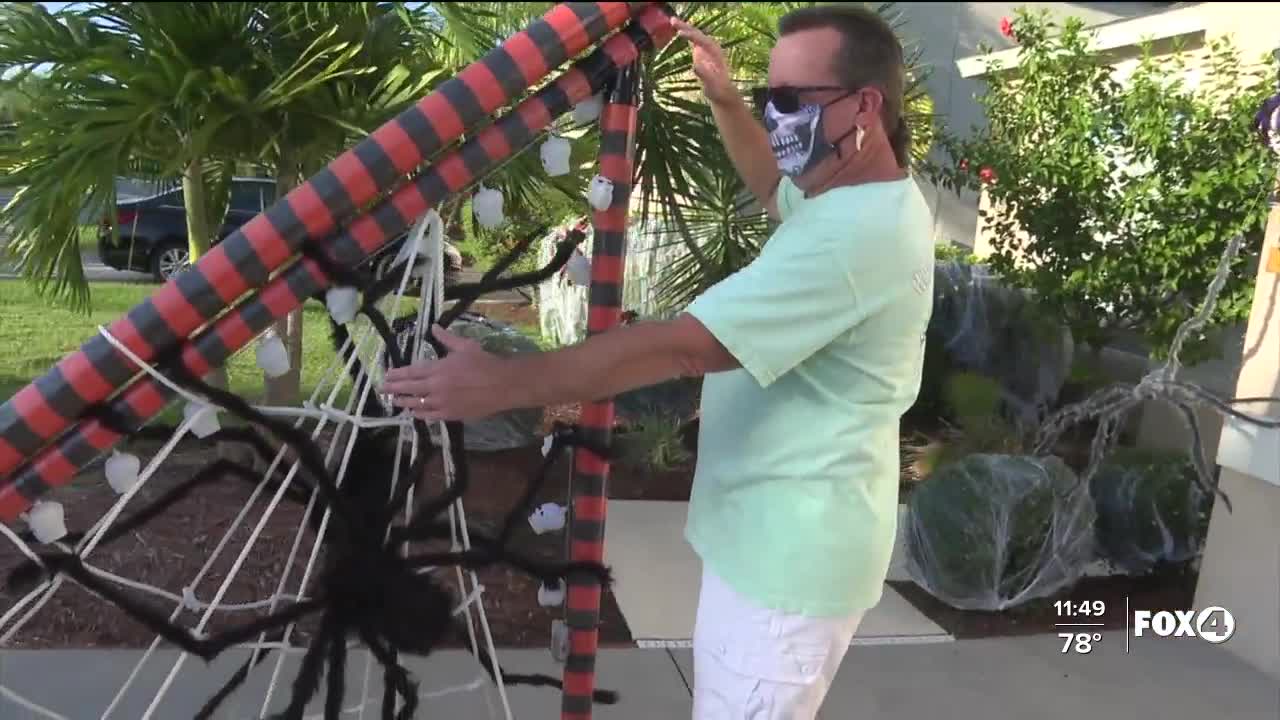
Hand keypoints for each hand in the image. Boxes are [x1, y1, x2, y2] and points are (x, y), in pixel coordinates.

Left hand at [381, 325, 510, 421]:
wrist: (503, 385)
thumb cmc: (485, 363)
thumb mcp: (465, 346)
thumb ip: (446, 338)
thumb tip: (433, 327)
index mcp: (438, 368)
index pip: (411, 372)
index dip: (397, 374)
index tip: (387, 375)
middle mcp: (436, 387)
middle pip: (409, 389)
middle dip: (393, 389)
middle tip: (382, 389)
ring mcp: (442, 403)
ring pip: (416, 404)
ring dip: (403, 402)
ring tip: (394, 402)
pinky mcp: (451, 415)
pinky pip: (430, 416)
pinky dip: (419, 414)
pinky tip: (414, 413)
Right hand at [671, 17, 736, 105]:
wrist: (722, 92)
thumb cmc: (717, 89)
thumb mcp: (711, 84)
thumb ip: (704, 75)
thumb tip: (694, 66)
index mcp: (715, 53)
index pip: (702, 40)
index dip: (691, 36)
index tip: (679, 33)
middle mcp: (711, 48)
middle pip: (698, 34)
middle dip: (686, 27)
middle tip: (672, 20)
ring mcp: (706, 49)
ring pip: (695, 35)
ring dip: (684, 27)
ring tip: (672, 21)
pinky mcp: (702, 53)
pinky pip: (693, 40)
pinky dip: (686, 34)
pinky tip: (679, 31)